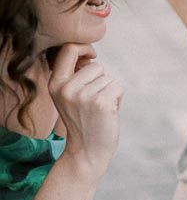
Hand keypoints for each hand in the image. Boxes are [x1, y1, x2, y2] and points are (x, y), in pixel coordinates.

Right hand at [48, 42, 123, 178]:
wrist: (86, 152)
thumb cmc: (82, 121)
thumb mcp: (68, 96)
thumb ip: (74, 76)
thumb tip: (89, 54)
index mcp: (55, 84)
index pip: (68, 49)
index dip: (84, 47)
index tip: (91, 55)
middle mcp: (66, 88)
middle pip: (96, 66)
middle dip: (100, 81)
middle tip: (93, 102)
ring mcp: (83, 95)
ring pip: (108, 78)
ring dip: (109, 91)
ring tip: (99, 109)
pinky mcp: (100, 102)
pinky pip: (117, 87)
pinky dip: (118, 98)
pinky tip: (107, 113)